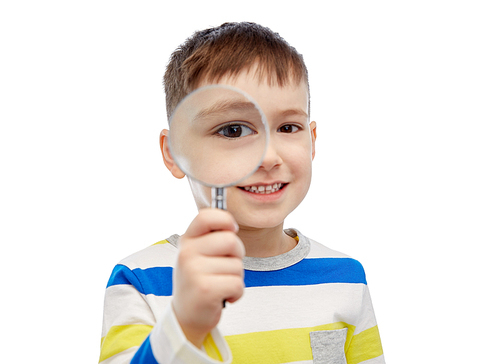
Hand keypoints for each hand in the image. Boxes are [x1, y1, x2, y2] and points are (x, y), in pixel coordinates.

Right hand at [172, 208, 244, 347]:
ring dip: (235, 277)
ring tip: (220, 284)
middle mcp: (187, 253)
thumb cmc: (200, 280)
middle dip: (237, 255)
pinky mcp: (205, 290)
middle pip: (231, 240)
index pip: (206, 216)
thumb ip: (212, 237)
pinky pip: (238, 283)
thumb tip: (231, 223)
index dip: (225, 219)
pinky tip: (224, 296)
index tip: (231, 230)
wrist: (187, 316)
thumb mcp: (198, 254)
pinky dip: (237, 293)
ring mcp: (194, 271)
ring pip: (237, 265)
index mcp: (187, 240)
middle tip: (225, 267)